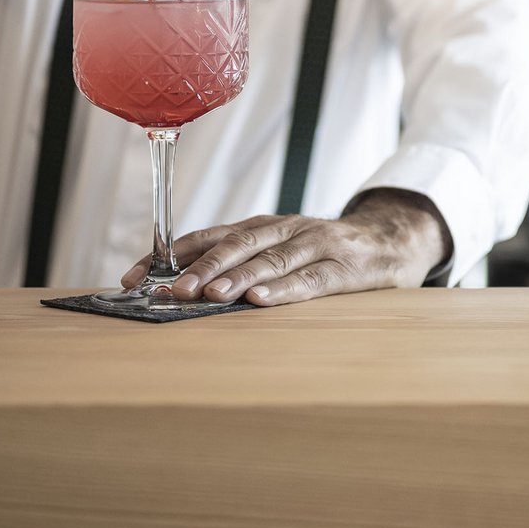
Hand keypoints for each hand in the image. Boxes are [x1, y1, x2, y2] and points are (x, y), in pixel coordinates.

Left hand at [124, 189, 453, 306]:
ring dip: (236, 276)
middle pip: (238, 244)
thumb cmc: (330, 251)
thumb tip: (183, 288)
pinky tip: (260, 300)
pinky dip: (284, 289)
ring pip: (271, 259)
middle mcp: (287, 229)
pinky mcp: (346, 268)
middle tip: (168, 290)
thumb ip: (245, 262)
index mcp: (265, 227)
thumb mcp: (284, 249)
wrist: (396, 240)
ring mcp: (318, 244)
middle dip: (199, 266)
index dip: (171, 255)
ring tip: (208, 294)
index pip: (210, 235)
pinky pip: (312, 279)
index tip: (132, 276)